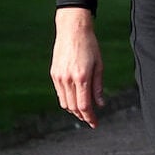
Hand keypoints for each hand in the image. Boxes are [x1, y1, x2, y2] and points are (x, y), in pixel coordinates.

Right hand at [50, 7, 104, 127]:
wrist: (73, 31)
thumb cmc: (90, 46)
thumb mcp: (99, 65)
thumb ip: (98, 86)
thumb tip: (100, 104)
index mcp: (82, 77)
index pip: (84, 105)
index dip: (90, 117)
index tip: (95, 123)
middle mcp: (68, 79)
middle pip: (73, 107)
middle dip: (83, 116)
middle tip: (91, 120)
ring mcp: (59, 77)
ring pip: (65, 102)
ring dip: (74, 110)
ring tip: (84, 112)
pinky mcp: (54, 74)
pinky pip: (59, 93)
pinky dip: (67, 100)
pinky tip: (75, 100)